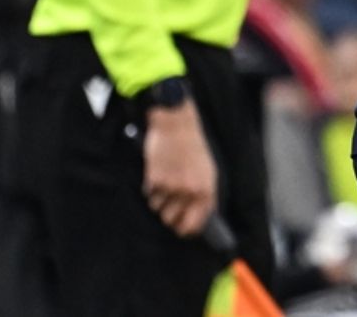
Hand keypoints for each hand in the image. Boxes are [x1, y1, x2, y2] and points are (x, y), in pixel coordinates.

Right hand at [142, 98, 216, 236]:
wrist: (176, 126)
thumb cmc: (193, 147)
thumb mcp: (207, 170)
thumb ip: (204, 194)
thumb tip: (199, 216)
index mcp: (206, 189)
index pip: (196, 222)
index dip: (187, 230)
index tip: (182, 230)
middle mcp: (190, 191)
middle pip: (172, 220)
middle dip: (169, 216)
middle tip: (168, 207)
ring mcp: (172, 186)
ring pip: (158, 208)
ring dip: (159, 199)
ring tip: (165, 181)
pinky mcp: (155, 179)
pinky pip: (149, 194)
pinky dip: (151, 187)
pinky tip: (158, 172)